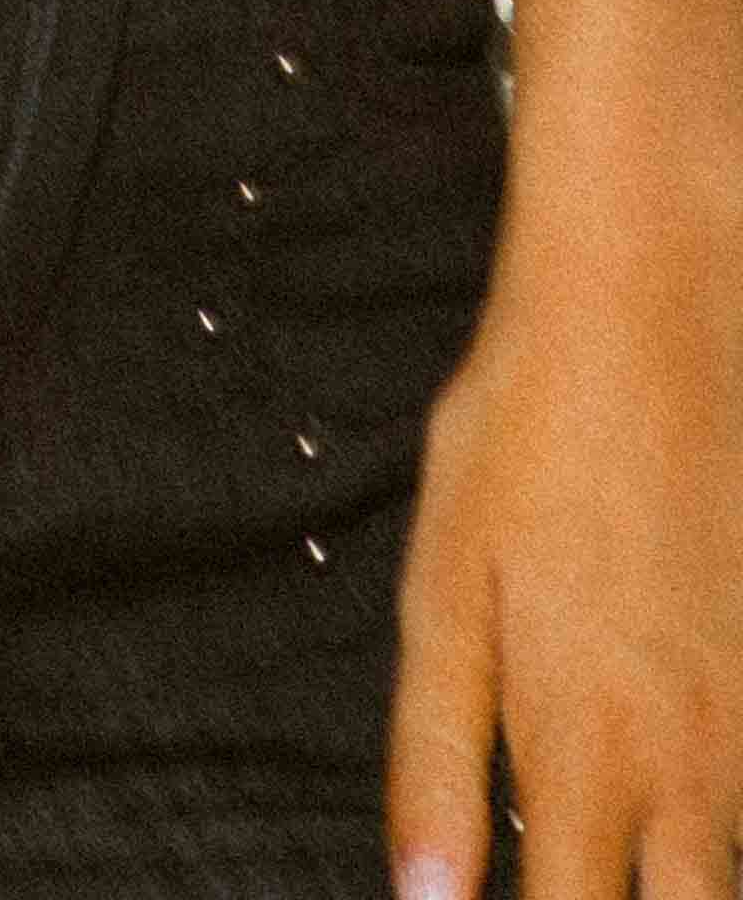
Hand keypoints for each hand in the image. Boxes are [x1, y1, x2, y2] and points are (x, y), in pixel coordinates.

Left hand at [390, 178, 742, 897]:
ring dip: (687, 878)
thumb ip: (437, 755)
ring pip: (734, 867)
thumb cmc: (526, 435)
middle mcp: (690, 761)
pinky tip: (692, 792)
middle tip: (582, 877)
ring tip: (626, 846)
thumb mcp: (445, 582)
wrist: (653, 307)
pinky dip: (728, 815)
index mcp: (584, 749)